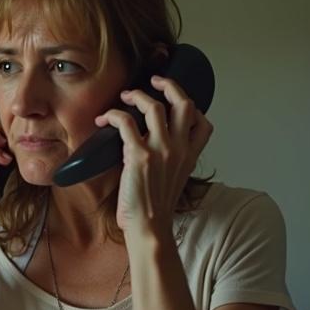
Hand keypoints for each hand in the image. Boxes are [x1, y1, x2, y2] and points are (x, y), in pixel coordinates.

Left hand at [94, 75, 212, 233]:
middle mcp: (179, 149)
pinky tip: (105, 118)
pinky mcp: (139, 154)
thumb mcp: (173, 182)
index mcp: (190, 157)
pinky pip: (126, 121)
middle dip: (169, 85)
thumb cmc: (155, 209)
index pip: (204, 123)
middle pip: (184, 103)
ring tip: (126, 96)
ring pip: (155, 106)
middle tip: (155, 81)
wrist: (149, 228)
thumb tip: (151, 146)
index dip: (192, 108)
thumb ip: (169, 161)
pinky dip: (113, 114)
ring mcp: (161, 150)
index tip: (177, 103)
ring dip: (137, 95)